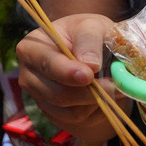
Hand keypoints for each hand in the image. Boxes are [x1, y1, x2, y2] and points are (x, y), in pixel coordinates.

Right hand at [17, 13, 117, 141]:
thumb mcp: (92, 26)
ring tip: (116, 84)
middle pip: (58, 93)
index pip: (47, 63)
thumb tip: (90, 64)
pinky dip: (98, 109)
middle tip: (116, 85)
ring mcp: (41, 100)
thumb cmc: (89, 35)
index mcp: (32, 48)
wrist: (93, 54)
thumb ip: (89, 40)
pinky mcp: (55, 116)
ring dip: (98, 100)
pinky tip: (105, 93)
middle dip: (90, 91)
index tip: (89, 74)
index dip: (67, 71)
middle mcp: (30, 77)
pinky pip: (80, 120)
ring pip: (71, 111)